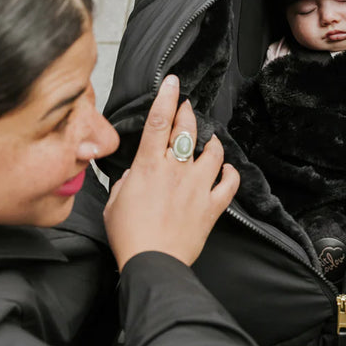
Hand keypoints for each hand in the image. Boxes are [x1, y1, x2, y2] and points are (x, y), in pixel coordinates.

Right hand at [103, 75, 239, 270]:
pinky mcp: (212, 205)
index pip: (158, 122)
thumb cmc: (129, 236)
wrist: (153, 263)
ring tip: (211, 140)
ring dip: (213, 142)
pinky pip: (230, 183)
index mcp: (149, 167)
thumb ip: (125, 183)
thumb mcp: (114, 204)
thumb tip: (133, 176)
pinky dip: (231, 174)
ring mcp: (198, 186)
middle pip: (187, 130)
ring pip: (214, 152)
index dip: (167, 98)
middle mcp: (176, 170)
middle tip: (188, 106)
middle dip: (188, 112)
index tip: (174, 82)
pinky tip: (228, 171)